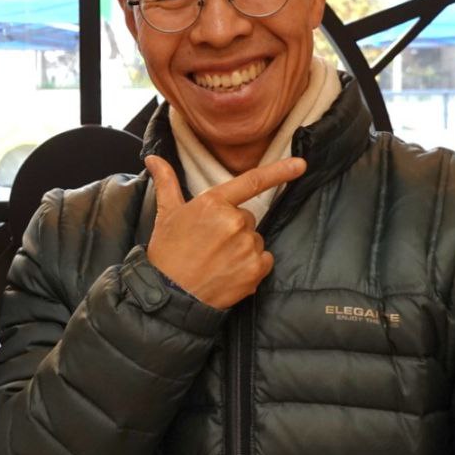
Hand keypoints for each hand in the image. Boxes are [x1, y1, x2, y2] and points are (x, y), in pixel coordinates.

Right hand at [145, 154, 305, 309]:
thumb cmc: (167, 252)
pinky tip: (230, 272)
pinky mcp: (255, 270)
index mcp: (213, 203)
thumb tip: (152, 158)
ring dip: (243, 248)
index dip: (280, 171)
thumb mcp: (165, 213)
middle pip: (248, 218)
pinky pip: (264, 260)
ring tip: (218, 260)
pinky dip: (252, 266)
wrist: (170, 295)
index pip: (252, 182)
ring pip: (255, 240)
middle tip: (211, 244)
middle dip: (234, 228)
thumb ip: (166, 182)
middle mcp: (234, 222)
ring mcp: (246, 246)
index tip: (301, 165)